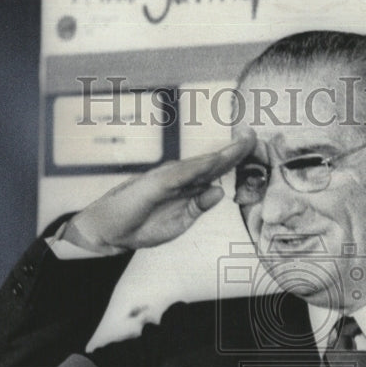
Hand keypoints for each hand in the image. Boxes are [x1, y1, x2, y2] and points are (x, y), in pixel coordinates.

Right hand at [63, 131, 255, 252]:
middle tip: (253, 133)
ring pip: (200, 164)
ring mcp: (167, 178)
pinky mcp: (154, 184)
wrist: (111, 233)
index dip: (236, 158)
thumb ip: (198, 207)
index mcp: (188, 187)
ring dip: (221, 154)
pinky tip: (213, 161)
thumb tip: (219, 192)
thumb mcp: (179, 223)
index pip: (216, 170)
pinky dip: (197, 168)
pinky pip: (180, 175)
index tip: (254, 145)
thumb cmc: (143, 226)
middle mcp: (180, 178)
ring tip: (242, 142)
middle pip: (212, 161)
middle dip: (234, 149)